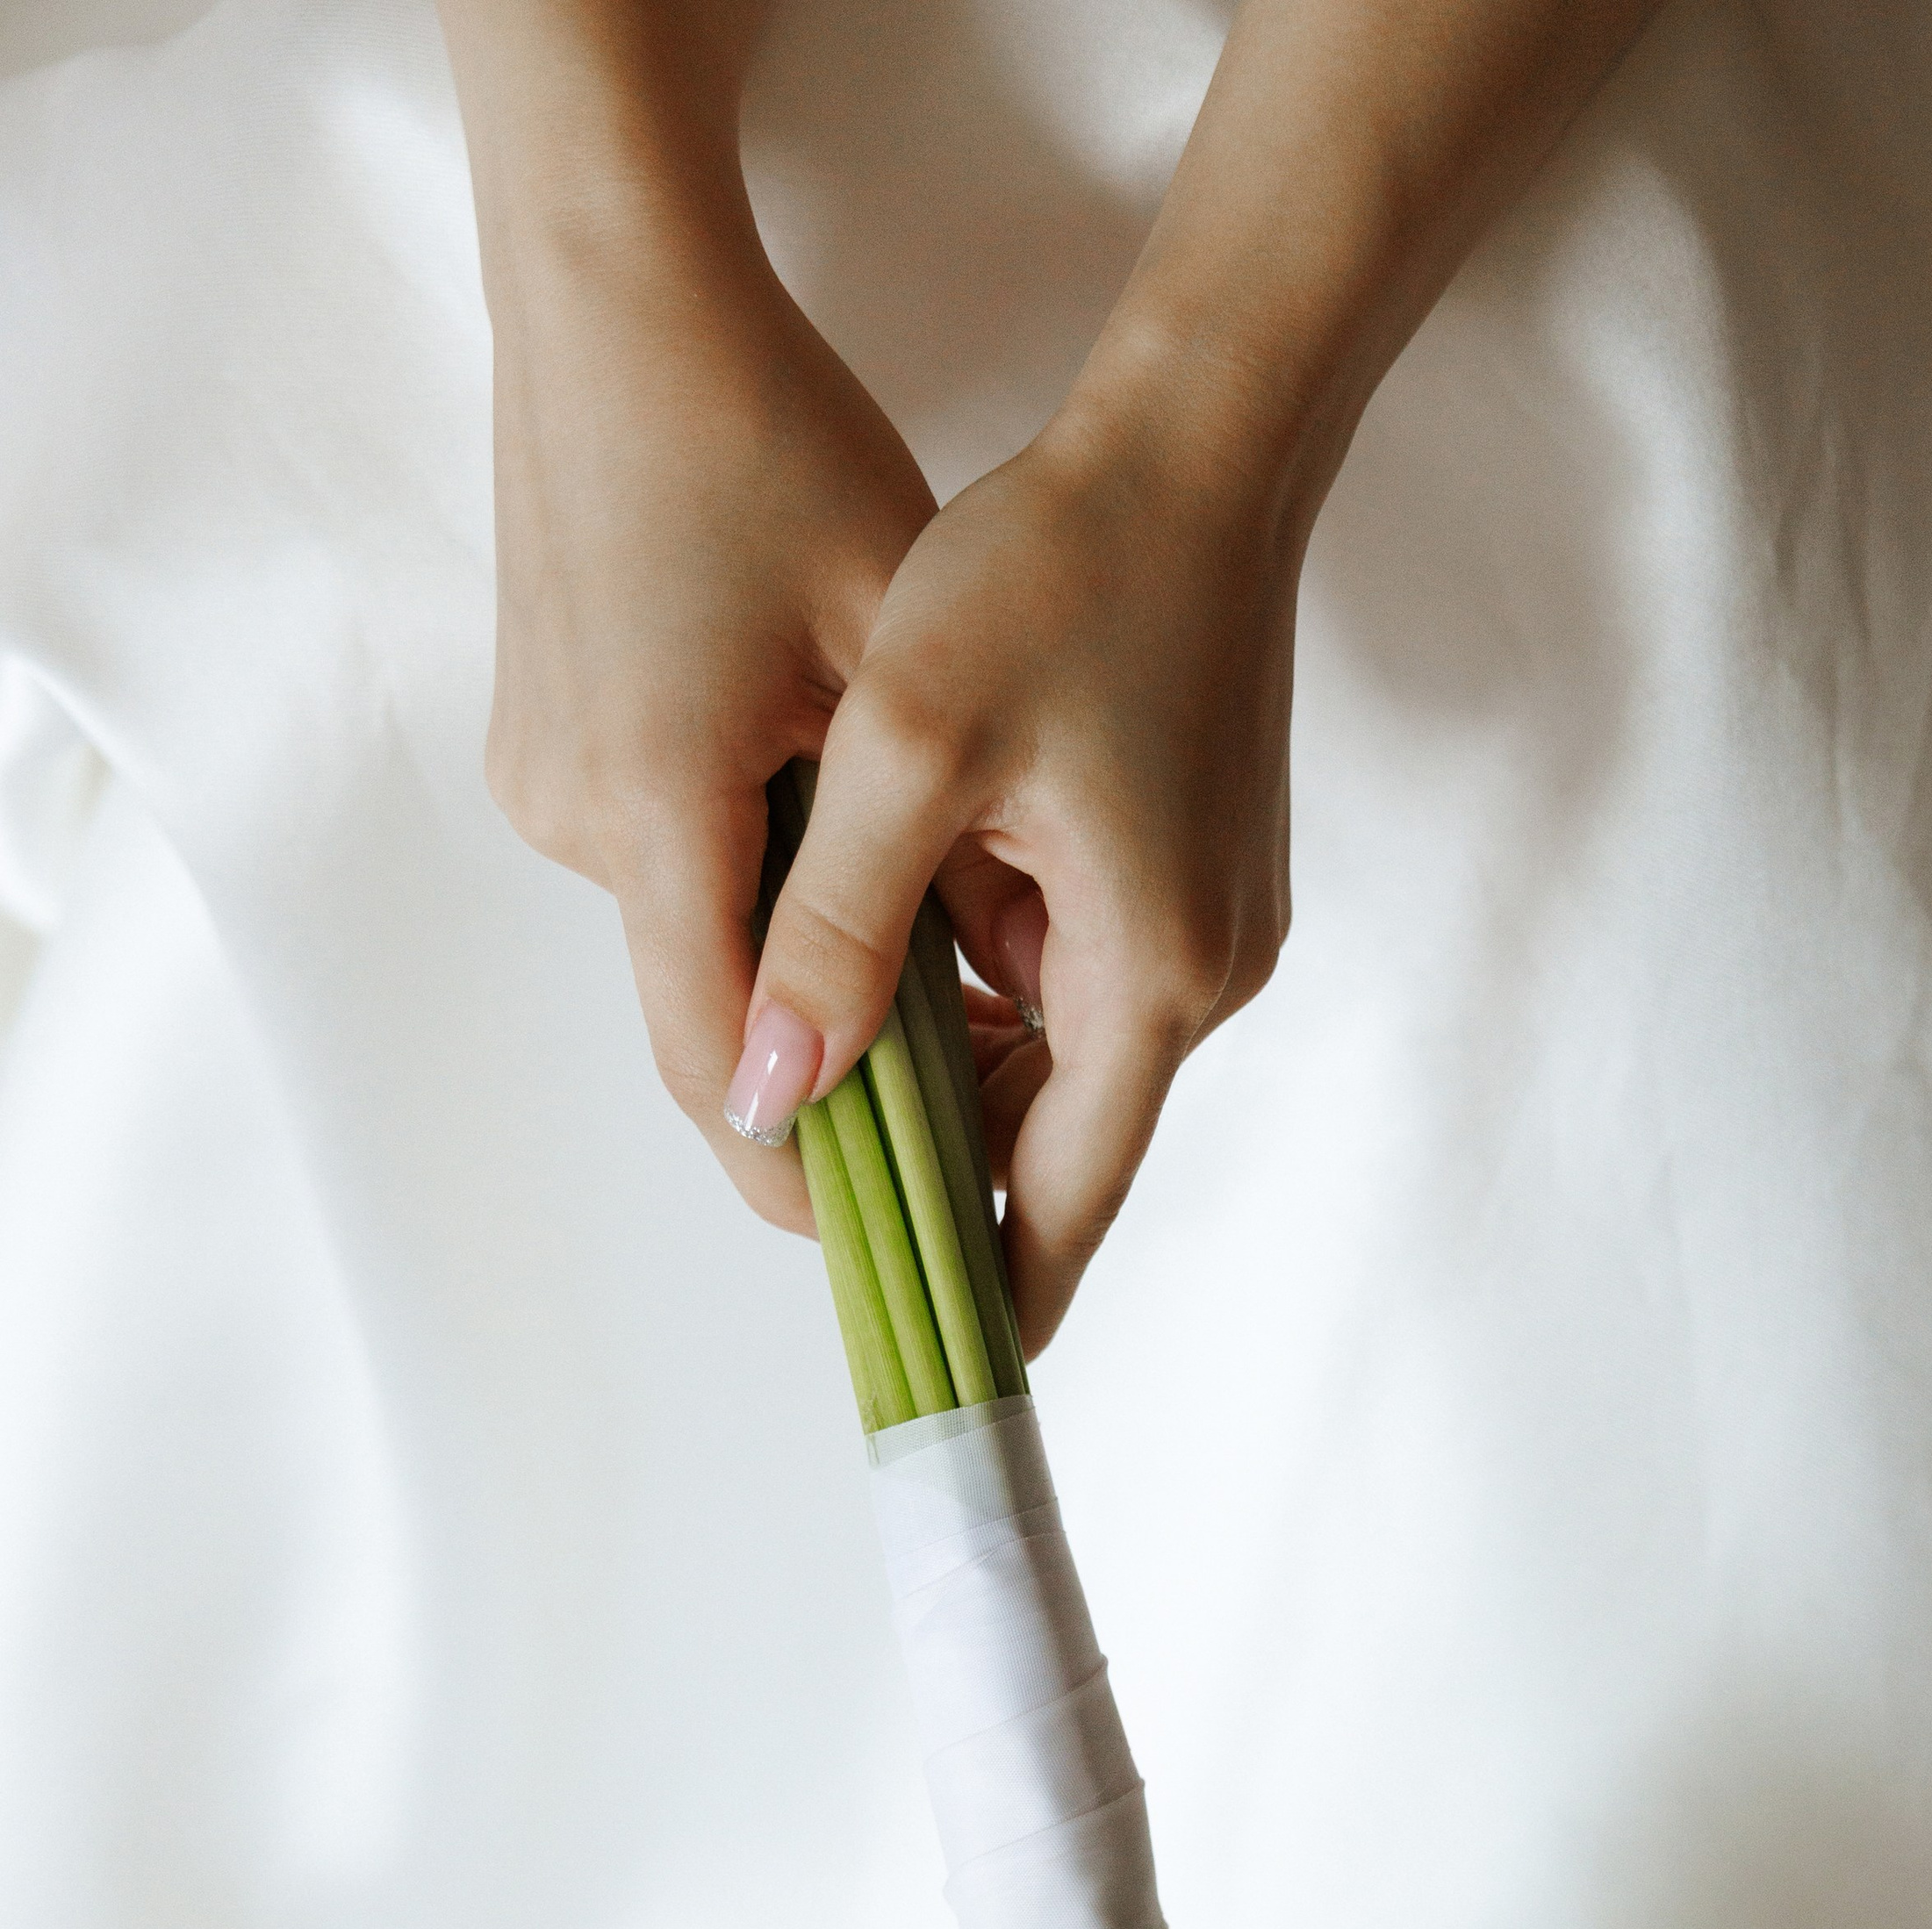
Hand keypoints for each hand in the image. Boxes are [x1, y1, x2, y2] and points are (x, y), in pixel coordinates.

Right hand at [477, 176, 933, 1233]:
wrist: (616, 295)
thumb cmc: (771, 442)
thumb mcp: (896, 654)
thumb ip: (923, 859)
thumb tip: (995, 1017)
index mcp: (656, 802)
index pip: (718, 1064)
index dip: (808, 1172)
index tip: (899, 1239)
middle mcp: (575, 814)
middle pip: (711, 1002)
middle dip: (835, 1063)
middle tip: (968, 1099)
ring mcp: (545, 779)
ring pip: (698, 924)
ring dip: (808, 952)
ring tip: (944, 935)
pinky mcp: (545, 741)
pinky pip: (669, 854)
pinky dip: (760, 872)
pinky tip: (850, 817)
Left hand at [748, 371, 1299, 1351]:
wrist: (1201, 442)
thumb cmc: (1059, 572)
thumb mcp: (909, 752)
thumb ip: (831, 935)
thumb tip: (772, 1099)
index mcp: (1151, 973)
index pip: (1064, 1202)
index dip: (984, 1290)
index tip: (916, 1367)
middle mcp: (1207, 974)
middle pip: (1066, 1143)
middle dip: (948, 1173)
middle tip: (818, 1194)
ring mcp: (1214, 927)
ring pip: (1071, 1060)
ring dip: (967, 1073)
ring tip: (837, 1059)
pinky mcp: (1201, 876)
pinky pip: (1090, 986)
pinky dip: (1002, 1000)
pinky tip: (911, 951)